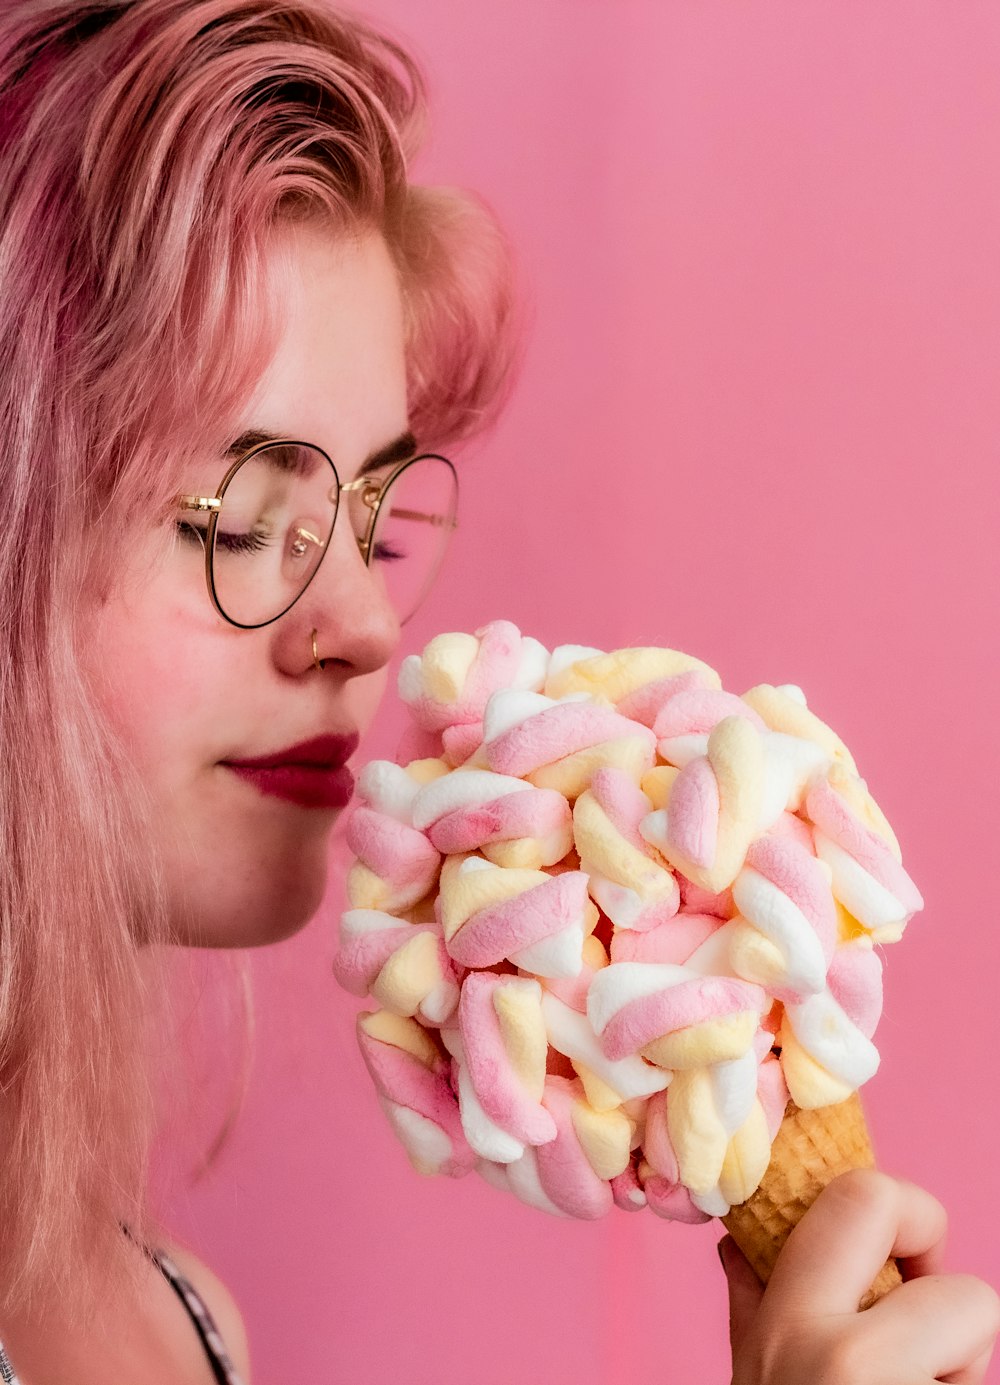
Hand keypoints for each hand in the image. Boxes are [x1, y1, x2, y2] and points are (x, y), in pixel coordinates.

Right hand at [721, 1169, 999, 1383]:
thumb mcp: (754, 1370)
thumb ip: (756, 1300)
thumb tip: (742, 1242)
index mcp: (794, 1320)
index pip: (868, 1197)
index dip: (908, 1214)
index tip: (901, 1260)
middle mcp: (852, 1361)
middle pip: (967, 1288)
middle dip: (954, 1302)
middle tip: (929, 1332)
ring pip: (985, 1350)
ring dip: (958, 1364)